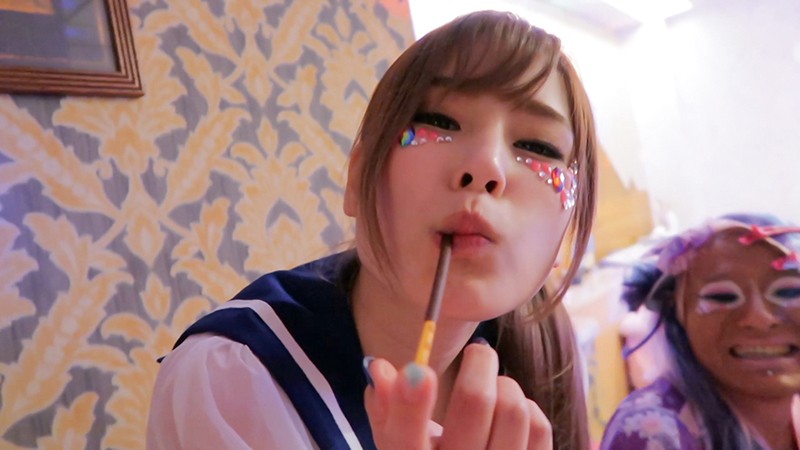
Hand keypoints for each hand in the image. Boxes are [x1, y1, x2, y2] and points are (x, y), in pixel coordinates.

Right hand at [363, 342, 552, 449]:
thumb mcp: (398, 442)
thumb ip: (385, 406)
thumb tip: (380, 368)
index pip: (404, 440)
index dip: (410, 404)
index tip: (419, 370)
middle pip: (475, 401)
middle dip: (479, 362)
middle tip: (478, 352)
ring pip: (513, 408)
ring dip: (505, 386)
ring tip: (493, 387)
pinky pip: (538, 427)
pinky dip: (526, 409)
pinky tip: (508, 413)